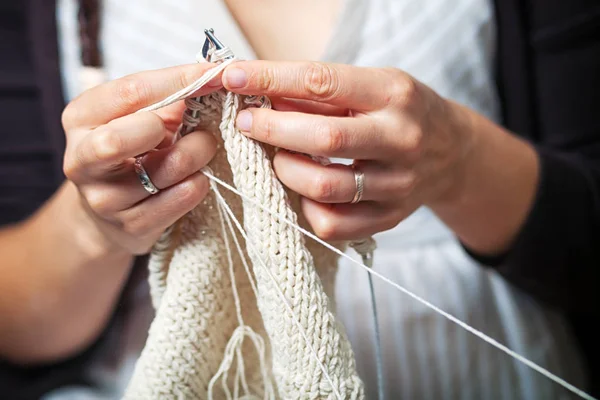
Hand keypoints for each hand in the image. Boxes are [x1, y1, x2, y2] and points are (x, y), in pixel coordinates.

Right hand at [62, 64, 221, 254]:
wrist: (110, 216)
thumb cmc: (134, 153)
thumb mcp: (141, 117)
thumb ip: (171, 97)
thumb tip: (217, 77)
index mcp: (81, 118)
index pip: (130, 91)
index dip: (179, 80)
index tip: (215, 74)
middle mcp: (83, 158)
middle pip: (118, 139)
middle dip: (167, 127)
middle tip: (196, 125)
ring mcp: (105, 198)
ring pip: (164, 169)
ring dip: (198, 153)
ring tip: (204, 148)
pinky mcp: (133, 225)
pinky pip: (182, 197)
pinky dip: (200, 181)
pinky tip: (198, 176)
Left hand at [222, 61, 475, 239]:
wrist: (452, 152)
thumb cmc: (400, 112)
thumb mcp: (372, 86)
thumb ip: (321, 92)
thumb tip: (262, 94)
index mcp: (394, 94)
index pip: (322, 83)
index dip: (271, 80)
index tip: (233, 78)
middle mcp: (401, 139)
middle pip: (324, 139)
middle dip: (273, 130)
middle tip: (247, 124)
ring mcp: (398, 184)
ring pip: (325, 187)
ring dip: (286, 170)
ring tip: (278, 157)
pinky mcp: (389, 218)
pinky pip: (333, 224)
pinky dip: (306, 208)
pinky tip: (305, 191)